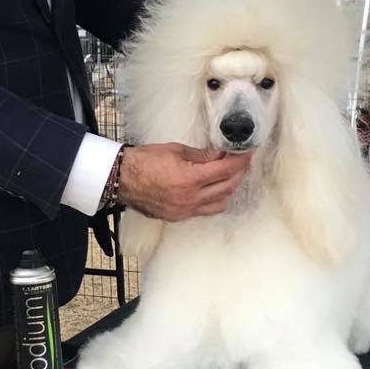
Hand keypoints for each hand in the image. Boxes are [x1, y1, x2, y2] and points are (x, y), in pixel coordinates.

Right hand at [117, 143, 251, 220]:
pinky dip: (215, 200)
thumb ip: (202, 155)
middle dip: (238, 173)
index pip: (226, 170)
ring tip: (230, 176)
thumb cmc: (145, 161)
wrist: (122, 179)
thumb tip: (221, 154)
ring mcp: (185, 210)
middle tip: (241, 162)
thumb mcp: (176, 150)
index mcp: (190, 179)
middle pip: (227, 187)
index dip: (240, 160)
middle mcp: (190, 198)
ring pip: (220, 203)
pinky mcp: (178, 217)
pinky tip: (214, 189)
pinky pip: (205, 211)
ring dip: (229, 189)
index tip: (247, 153)